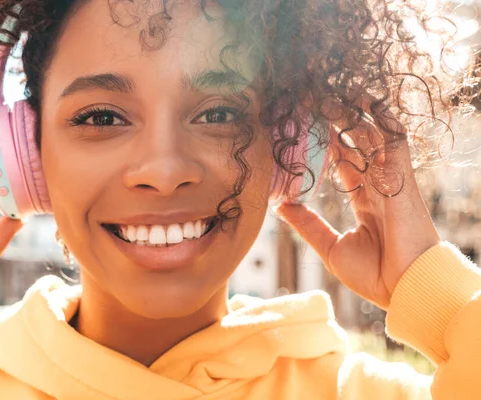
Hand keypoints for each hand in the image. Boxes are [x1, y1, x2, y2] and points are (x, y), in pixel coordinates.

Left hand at [277, 110, 439, 308]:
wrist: (404, 291)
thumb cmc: (374, 275)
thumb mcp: (331, 247)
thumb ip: (308, 224)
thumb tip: (281, 206)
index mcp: (365, 200)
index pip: (345, 161)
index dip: (328, 143)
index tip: (307, 126)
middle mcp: (378, 185)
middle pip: (357, 143)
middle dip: (337, 122)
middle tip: (312, 102)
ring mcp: (391, 180)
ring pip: (373, 137)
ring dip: (353, 115)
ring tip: (328, 95)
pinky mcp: (401, 179)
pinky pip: (395, 142)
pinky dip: (382, 120)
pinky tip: (364, 101)